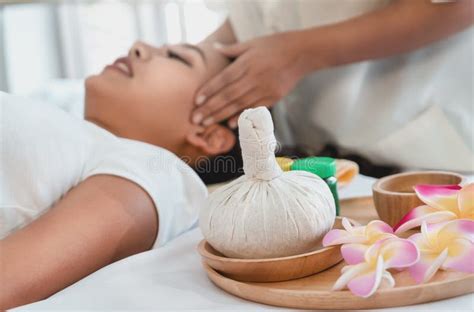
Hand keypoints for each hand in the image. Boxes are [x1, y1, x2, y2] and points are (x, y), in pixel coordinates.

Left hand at [192, 32, 306, 127]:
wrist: (302, 53)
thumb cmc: (275, 45)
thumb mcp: (253, 43)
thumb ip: (233, 49)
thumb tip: (215, 48)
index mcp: (246, 63)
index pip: (223, 79)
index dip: (209, 91)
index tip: (196, 101)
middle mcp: (254, 77)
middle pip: (228, 95)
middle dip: (210, 108)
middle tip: (195, 119)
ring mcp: (264, 89)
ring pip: (239, 105)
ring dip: (221, 115)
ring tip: (206, 123)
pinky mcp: (273, 97)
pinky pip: (254, 109)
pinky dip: (242, 116)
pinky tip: (230, 124)